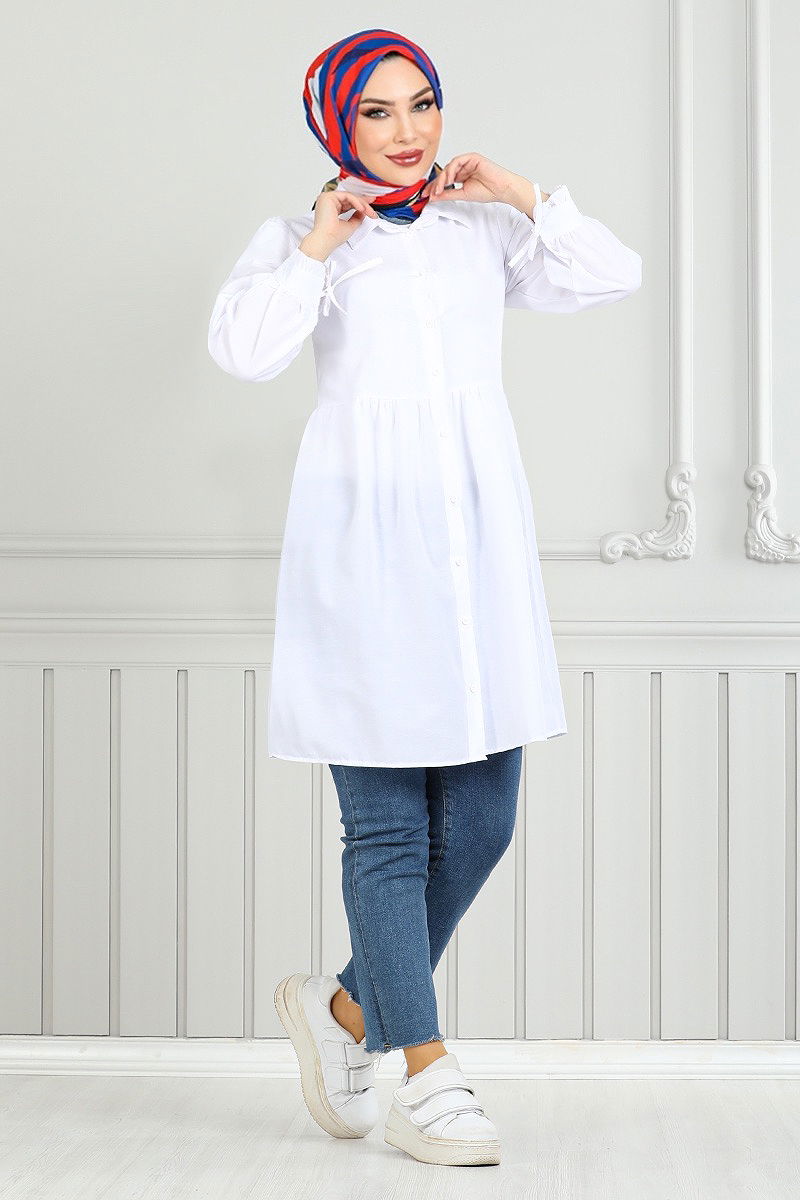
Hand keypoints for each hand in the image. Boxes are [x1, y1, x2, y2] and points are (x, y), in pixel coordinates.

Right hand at [301, 190, 379, 258]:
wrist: (325, 240)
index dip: (360, 203)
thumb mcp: (350, 226)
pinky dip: (356, 202)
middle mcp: (328, 203)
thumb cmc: (332, 237)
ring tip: (369, 212)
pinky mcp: (328, 197)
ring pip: (349, 197)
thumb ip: (356, 217)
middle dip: (363, 202)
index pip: (347, 203)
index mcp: (331, 209)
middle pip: (349, 199)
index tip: (369, 207)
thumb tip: (363, 212)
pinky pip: (347, 196)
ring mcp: (327, 199)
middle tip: (373, 204)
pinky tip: (362, 209)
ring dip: (362, 204)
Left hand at [421, 154, 541, 210]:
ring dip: (443, 178)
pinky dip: (451, 170)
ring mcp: (468, 162)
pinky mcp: (472, 157)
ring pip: (449, 167)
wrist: (502, 189)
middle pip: (445, 172)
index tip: (425, 195)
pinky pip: (457, 161)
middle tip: (430, 192)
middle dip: (436, 183)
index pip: (445, 180)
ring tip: (441, 188)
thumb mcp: (462, 194)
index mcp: (461, 176)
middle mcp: (463, 168)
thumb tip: (433, 197)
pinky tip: (449, 179)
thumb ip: (448, 194)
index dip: (434, 187)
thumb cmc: (488, 191)